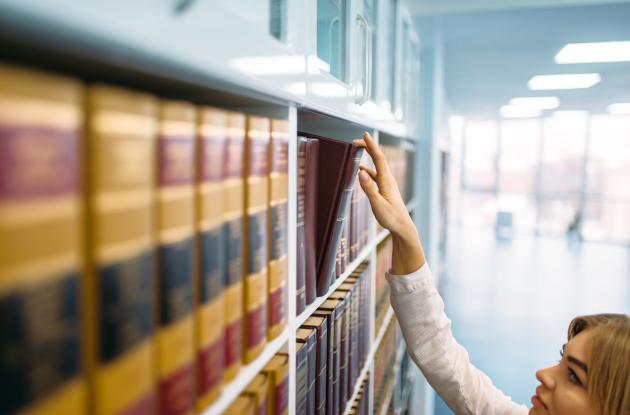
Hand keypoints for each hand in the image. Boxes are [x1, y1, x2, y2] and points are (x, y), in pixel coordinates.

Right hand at [353, 132, 424, 274]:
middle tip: (355, 141)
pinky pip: (375, 174)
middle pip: (378, 158)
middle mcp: (388, 179)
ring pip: (376, 165)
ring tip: (356, 150)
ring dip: (367, 156)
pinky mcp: (385, 189)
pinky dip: (367, 169)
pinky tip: (360, 170)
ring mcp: (387, 184)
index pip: (378, 158)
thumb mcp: (377, 204)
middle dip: (368, 147)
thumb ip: (369, 188)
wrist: (402, 227)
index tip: (364, 135)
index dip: (371, 145)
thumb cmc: (390, 217)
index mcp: (386, 180)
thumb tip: (360, 172)